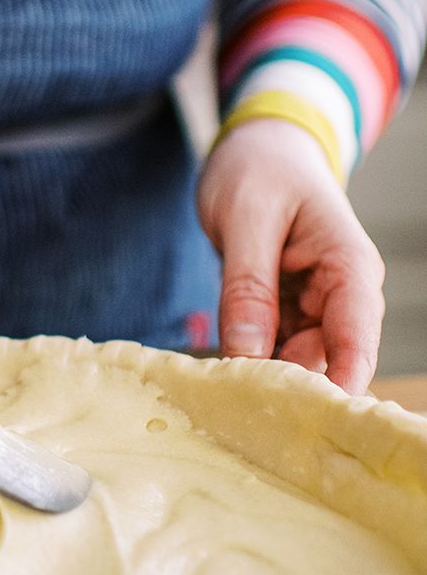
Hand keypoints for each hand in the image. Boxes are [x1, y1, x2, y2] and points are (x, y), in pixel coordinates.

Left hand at [196, 118, 384, 394]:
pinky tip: (218, 381)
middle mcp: (339, 294)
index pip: (355, 337)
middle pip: (325, 361)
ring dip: (261, 382)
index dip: (337, 384)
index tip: (311, 425)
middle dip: (287, 391)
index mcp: (348, 266)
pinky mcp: (282, 312)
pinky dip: (246, 363)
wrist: (256, 148)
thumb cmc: (258, 169)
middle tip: (237, 417)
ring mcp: (311, 307)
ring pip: (294, 362)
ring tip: (221, 404)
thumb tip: (247, 353)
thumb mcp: (246, 219)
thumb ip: (247, 285)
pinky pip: (268, 349)